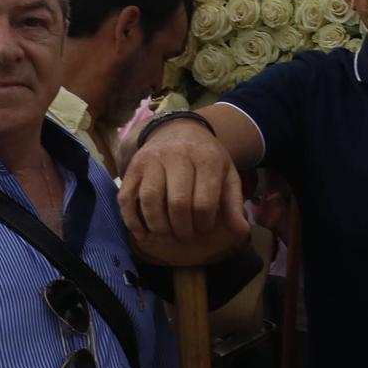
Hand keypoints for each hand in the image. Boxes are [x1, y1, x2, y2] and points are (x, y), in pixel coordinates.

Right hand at [118, 118, 249, 255]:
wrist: (177, 129)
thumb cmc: (205, 157)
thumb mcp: (226, 174)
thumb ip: (233, 203)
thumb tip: (241, 232)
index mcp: (206, 158)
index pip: (204, 201)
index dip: (204, 223)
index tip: (204, 229)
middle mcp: (177, 156)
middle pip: (177, 203)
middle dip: (181, 229)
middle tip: (185, 238)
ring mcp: (151, 160)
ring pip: (149, 200)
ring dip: (157, 227)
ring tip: (166, 237)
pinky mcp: (133, 167)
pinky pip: (126, 197)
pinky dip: (131, 220)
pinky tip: (142, 234)